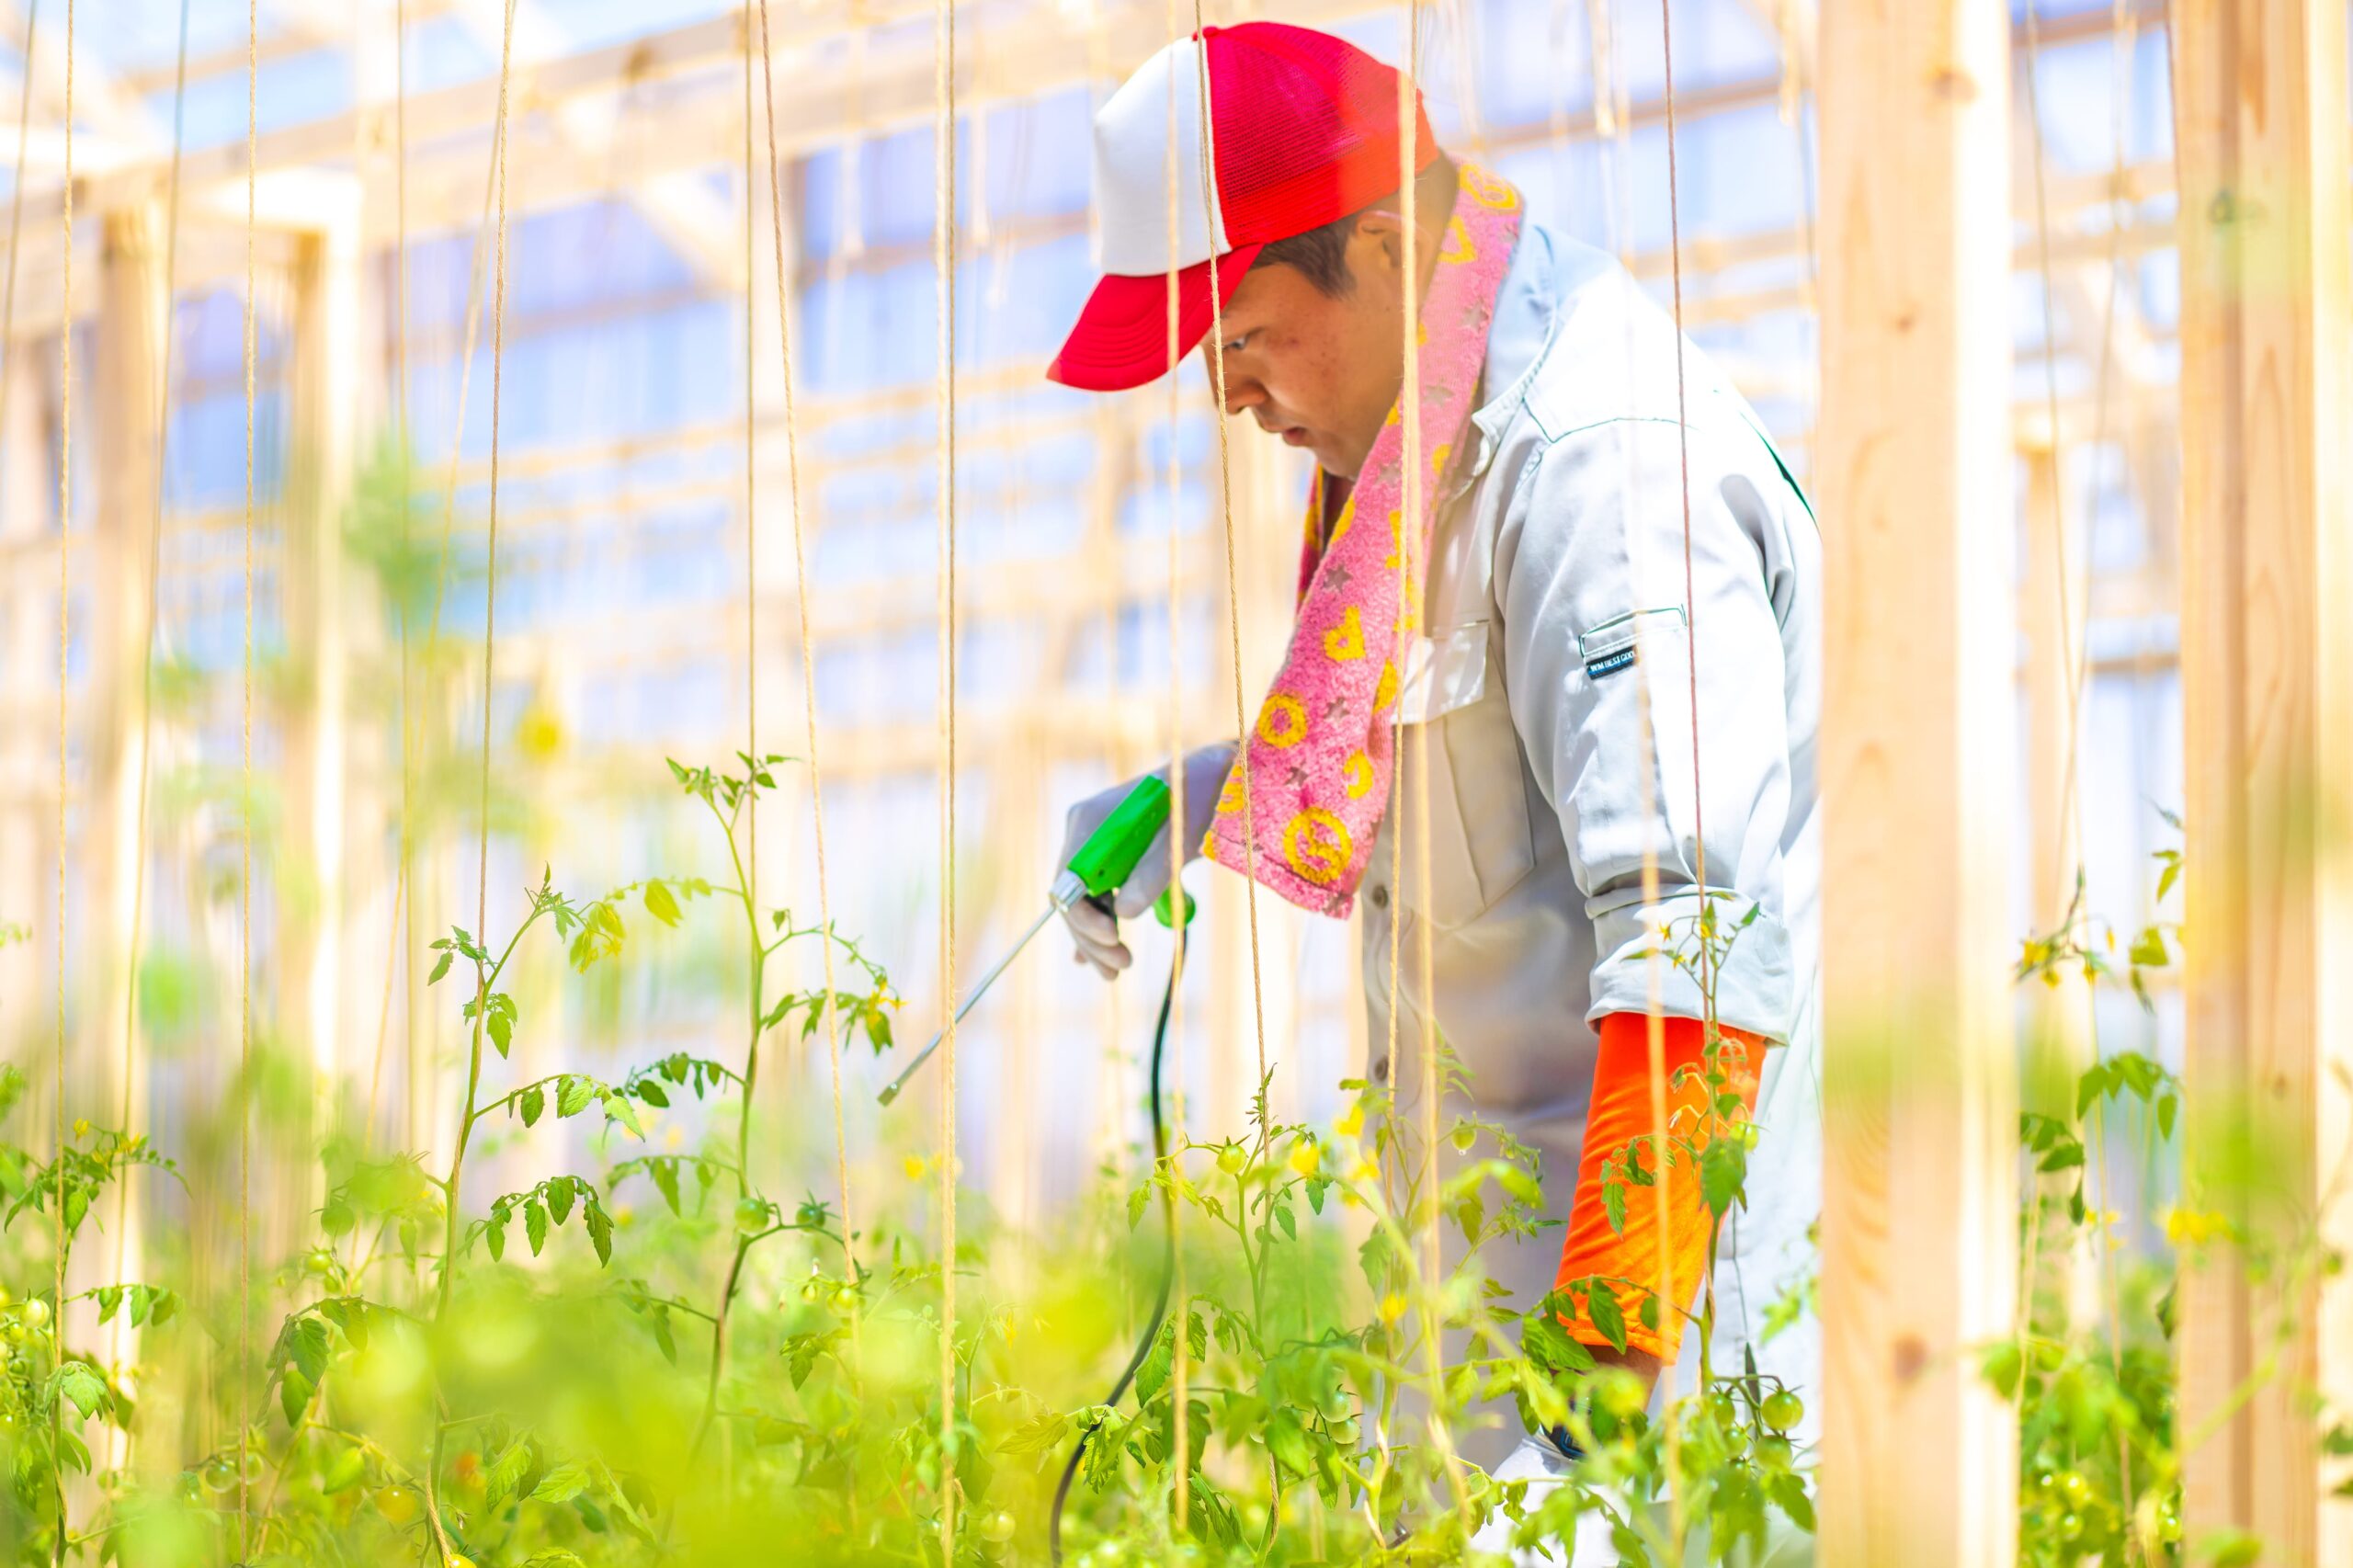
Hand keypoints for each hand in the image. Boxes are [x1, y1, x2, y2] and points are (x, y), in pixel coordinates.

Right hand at [1059, 742, 1235, 977]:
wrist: (1212, 778)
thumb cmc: (1197, 799)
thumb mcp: (1179, 836)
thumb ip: (1152, 872)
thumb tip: (1124, 914)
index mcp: (1089, 822)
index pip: (1069, 881)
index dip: (1084, 916)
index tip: (1114, 938)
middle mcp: (1083, 833)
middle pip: (1072, 898)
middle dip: (1092, 937)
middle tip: (1121, 967)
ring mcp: (1095, 846)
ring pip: (1084, 903)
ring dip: (1097, 940)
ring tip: (1117, 970)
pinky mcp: (1111, 858)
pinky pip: (1097, 897)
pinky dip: (1101, 926)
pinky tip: (1098, 957)